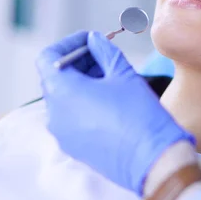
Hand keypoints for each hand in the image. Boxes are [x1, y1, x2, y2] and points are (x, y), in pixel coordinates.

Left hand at [35, 31, 193, 194]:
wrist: (152, 159)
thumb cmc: (139, 114)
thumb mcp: (123, 73)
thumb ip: (104, 51)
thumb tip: (94, 40)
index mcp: (62, 91)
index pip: (48, 58)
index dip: (68, 44)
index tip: (89, 40)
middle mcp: (55, 114)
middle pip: (56, 78)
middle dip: (78, 62)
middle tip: (104, 54)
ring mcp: (63, 134)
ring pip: (64, 99)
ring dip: (82, 83)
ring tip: (111, 77)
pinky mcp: (75, 147)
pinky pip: (72, 118)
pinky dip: (84, 103)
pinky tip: (110, 100)